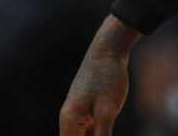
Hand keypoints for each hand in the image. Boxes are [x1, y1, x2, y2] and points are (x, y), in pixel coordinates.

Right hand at [59, 15, 140, 134]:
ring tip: (106, 132)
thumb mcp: (108, 109)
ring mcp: (79, 113)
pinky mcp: (90, 109)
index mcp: (69, 121)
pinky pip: (91, 129)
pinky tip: (107, 133)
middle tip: (105, 135)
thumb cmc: (108, 77)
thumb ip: (102, 135)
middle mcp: (70, 119)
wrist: (109, 50)